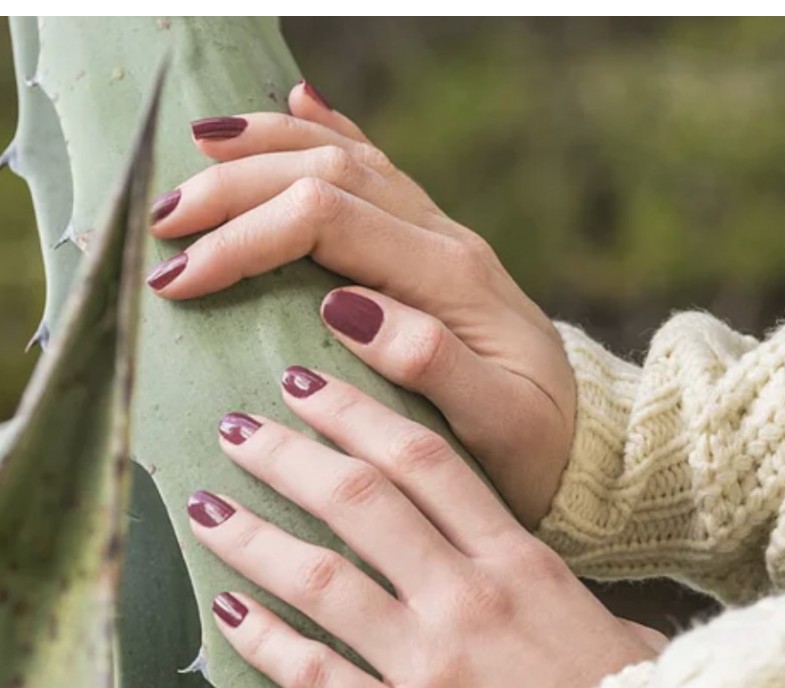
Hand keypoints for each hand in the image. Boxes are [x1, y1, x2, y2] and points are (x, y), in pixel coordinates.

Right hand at [151, 81, 575, 526]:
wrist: (578, 436)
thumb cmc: (534, 444)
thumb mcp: (501, 427)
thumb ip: (434, 367)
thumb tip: (346, 307)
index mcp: (452, 279)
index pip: (327, 221)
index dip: (246, 238)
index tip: (180, 280)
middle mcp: (445, 243)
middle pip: (328, 175)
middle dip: (235, 188)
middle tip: (164, 220)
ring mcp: (441, 238)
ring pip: (347, 160)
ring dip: (268, 146)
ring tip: (201, 145)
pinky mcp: (435, 249)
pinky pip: (380, 173)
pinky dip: (333, 133)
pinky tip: (301, 104)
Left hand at [188, 367, 656, 687]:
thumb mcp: (608, 620)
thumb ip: (552, 583)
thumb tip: (530, 566)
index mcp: (516, 562)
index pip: (423, 462)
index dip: (355, 414)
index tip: (307, 386)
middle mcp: (466, 599)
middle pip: (361, 501)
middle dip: (289, 454)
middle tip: (239, 426)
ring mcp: (431, 667)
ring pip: (322, 580)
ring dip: (254, 536)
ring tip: (206, 506)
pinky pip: (316, 677)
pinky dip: (263, 641)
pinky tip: (227, 611)